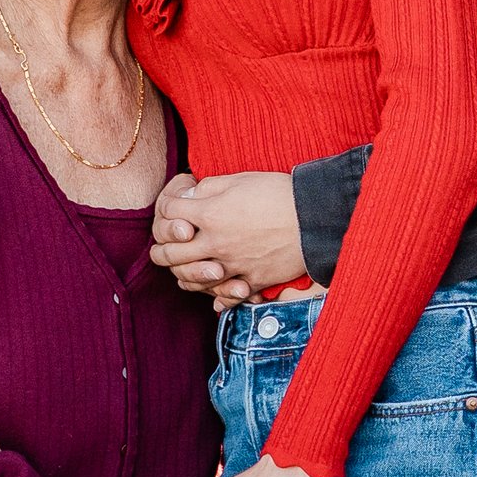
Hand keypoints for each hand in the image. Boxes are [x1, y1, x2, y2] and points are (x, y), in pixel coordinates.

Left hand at [149, 171, 305, 308]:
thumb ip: (209, 188)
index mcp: (210, 214)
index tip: (175, 206)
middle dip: (161, 247)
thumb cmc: (278, 193)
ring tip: (185, 267)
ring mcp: (231, 266)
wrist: (315, 219)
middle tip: (166, 243)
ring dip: (182, 273)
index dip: (166, 208)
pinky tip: (213, 292)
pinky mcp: (251, 281)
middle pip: (169, 253)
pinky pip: (225, 297)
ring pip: (190, 279)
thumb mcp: (240, 180)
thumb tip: (188, 196)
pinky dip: (216, 297)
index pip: (168, 213)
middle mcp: (215, 243)